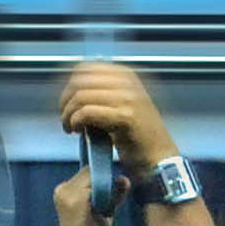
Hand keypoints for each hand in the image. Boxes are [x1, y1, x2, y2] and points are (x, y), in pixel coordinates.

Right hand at [51, 166, 109, 225]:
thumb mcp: (103, 210)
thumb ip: (112, 194)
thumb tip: (124, 178)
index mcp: (64, 191)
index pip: (87, 173)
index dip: (103, 180)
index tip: (113, 196)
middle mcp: (62, 189)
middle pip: (91, 172)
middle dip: (106, 184)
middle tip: (110, 206)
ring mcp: (68, 193)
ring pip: (96, 176)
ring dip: (108, 191)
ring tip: (105, 212)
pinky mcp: (77, 199)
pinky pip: (100, 185)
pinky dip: (109, 196)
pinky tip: (105, 212)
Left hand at [57, 61, 181, 169]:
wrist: (158, 157)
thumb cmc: (136, 136)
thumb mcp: (120, 105)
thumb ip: (101, 95)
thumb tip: (71, 92)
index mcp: (126, 75)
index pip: (85, 68)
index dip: (69, 86)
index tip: (66, 104)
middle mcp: (128, 82)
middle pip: (79, 82)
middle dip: (65, 101)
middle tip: (66, 119)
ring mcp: (128, 98)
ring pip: (81, 97)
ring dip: (68, 114)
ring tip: (71, 128)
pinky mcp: (125, 117)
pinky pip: (88, 112)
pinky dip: (76, 122)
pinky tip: (78, 131)